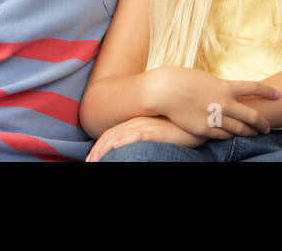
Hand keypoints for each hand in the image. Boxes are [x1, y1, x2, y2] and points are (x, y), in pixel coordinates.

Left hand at [86, 115, 206, 161]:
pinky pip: (136, 135)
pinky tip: (116, 146)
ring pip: (119, 136)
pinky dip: (124, 139)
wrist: (192, 119)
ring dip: (104, 148)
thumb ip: (143, 133)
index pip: (112, 132)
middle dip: (97, 149)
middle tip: (89, 161)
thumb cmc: (177, 127)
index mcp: (136, 121)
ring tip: (95, 159)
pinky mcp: (155, 130)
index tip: (92, 157)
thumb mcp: (156, 130)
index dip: (100, 145)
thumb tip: (129, 144)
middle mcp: (137, 121)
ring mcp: (145, 125)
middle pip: (111, 135)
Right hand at [148, 66, 279, 138]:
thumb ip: (219, 88)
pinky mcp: (205, 129)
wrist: (165, 90)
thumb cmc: (183, 80)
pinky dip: (228, 136)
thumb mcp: (207, 80)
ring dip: (248, 132)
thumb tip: (227, 93)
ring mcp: (216, 118)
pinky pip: (222, 136)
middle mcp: (225, 103)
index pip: (255, 88)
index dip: (269, 92)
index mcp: (226, 86)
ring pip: (239, 129)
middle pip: (252, 115)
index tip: (278, 94)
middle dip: (262, 123)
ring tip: (253, 134)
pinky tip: (231, 136)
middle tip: (268, 127)